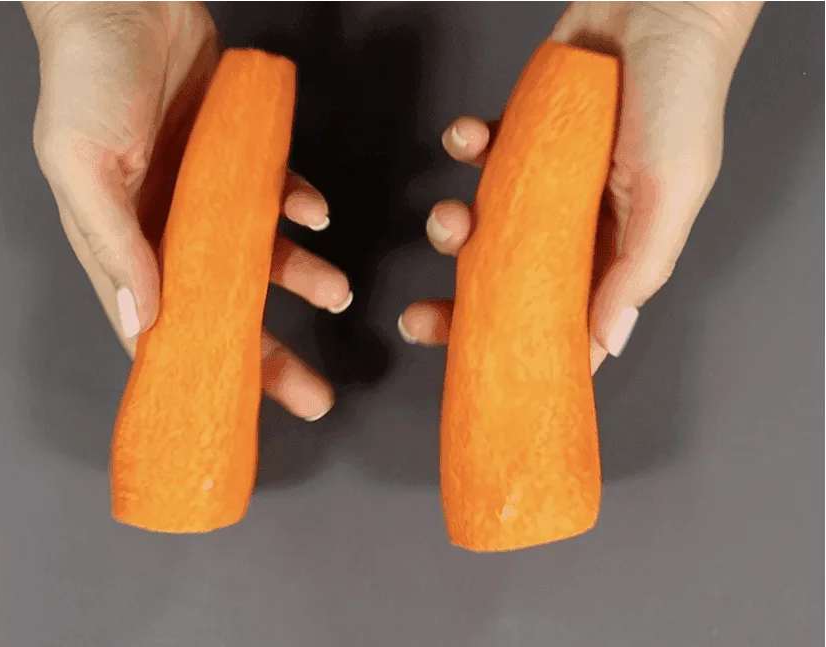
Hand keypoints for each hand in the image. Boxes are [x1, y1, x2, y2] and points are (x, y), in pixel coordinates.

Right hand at [23, 0, 350, 419]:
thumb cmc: (85, 79)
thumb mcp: (83, 165)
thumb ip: (115, 244)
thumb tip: (142, 321)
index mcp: (121, 245)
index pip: (160, 331)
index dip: (198, 374)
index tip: (236, 415)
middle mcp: (165, 231)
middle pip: (223, 310)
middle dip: (268, 356)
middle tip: (313, 397)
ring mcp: (205, 194)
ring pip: (259, 257)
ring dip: (300, 277)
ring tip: (339, 292)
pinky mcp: (238, 156)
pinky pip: (276, 193)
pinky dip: (298, 206)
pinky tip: (315, 213)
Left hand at [398, 0, 762, 373]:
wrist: (659, 3)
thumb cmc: (681, 95)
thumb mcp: (671, 194)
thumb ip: (637, 270)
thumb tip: (607, 342)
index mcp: (614, 247)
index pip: (566, 318)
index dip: (526, 347)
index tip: (485, 371)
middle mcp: (572, 222)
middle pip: (506, 283)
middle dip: (458, 306)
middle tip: (420, 321)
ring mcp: (541, 180)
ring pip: (479, 225)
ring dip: (450, 227)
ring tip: (449, 216)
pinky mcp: (518, 135)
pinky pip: (475, 154)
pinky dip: (462, 147)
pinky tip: (467, 137)